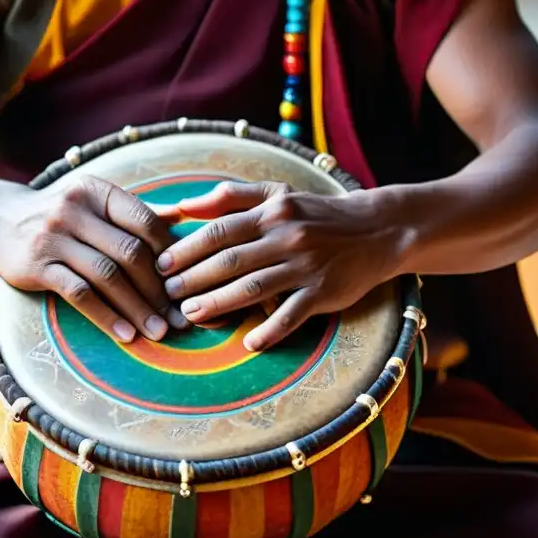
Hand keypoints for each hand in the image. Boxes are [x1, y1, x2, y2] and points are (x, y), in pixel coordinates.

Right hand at [0, 175, 187, 342]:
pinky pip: (79, 294)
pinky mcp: (37, 265)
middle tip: (178, 317)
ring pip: (107, 276)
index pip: (145, 221)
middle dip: (159, 289)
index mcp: (98, 192)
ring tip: (158, 331)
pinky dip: (105, 316)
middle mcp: (76, 210)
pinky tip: (125, 334)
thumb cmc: (61, 215)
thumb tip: (183, 218)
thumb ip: (136, 212)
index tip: (187, 282)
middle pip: (130, 252)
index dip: (171, 254)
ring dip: (137, 308)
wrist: (0, 219)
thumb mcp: (96, 203)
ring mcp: (54, 237)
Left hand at [154, 182, 401, 350]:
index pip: (220, 231)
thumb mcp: (278, 193)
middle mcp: (286, 237)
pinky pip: (292, 314)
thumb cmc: (316, 213)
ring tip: (191, 315)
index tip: (161, 266)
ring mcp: (306, 265)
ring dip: (218, 303)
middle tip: (167, 295)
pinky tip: (248, 343)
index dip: (187, 250)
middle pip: (230, 261)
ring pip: (254, 287)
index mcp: (271, 212)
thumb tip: (183, 205)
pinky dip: (269, 330)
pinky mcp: (324, 292)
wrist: (377, 229)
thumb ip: (230, 196)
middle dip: (193, 279)